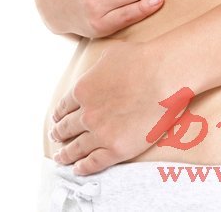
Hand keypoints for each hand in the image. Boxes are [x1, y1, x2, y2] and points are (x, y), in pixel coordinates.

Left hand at [48, 40, 194, 174]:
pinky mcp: (117, 148)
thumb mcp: (111, 52)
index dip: (58, 114)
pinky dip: (84, 167)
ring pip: (77, 148)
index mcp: (83, 90)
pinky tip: (78, 168)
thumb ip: (99, 64)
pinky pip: (94, 162)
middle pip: (66, 128)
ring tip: (61, 157)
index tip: (56, 119)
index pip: (64, 107)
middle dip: (59, 133)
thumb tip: (98, 67)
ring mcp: (101, 133)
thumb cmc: (143, 59)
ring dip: (66, 154)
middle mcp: (87, 114)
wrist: (164, 75)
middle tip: (55, 137)